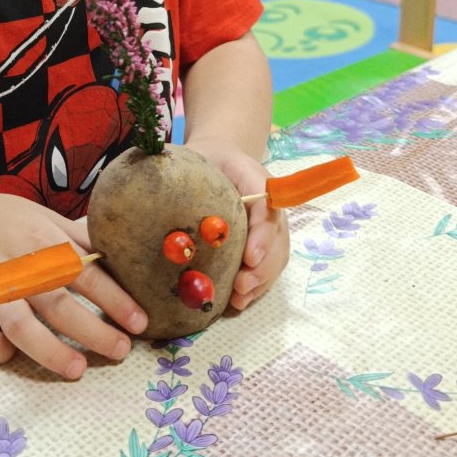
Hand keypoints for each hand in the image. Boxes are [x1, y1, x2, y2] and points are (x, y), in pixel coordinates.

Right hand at [0, 194, 147, 379]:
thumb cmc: (9, 222)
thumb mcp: (47, 217)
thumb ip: (81, 237)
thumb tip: (124, 249)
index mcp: (46, 240)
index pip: (87, 273)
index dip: (116, 299)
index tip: (140, 322)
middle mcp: (20, 265)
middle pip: (59, 303)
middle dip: (94, 331)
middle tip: (120, 350)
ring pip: (20, 324)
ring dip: (50, 350)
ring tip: (77, 369)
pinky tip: (13, 355)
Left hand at [184, 135, 289, 310]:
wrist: (221, 159)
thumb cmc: (212, 160)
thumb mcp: (207, 155)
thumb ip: (203, 170)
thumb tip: (179, 195)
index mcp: (261, 186)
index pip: (268, 211)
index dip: (262, 237)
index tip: (250, 257)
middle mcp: (272, 211)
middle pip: (277, 242)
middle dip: (262, 268)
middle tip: (241, 285)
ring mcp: (271, 230)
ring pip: (276, 259)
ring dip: (260, 282)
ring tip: (239, 299)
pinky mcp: (263, 246)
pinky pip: (267, 268)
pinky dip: (256, 287)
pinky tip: (240, 301)